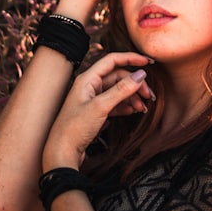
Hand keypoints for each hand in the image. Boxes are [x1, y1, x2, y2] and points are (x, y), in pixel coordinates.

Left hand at [42, 52, 154, 170]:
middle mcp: (90, 86)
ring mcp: (92, 99)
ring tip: (142, 108)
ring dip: (132, 97)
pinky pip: (114, 103)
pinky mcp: (95, 111)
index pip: (112, 60)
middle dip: (135, 84)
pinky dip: (125, 106)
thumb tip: (140, 75)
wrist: (63, 152)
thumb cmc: (74, 128)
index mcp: (87, 79)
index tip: (148, 63)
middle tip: (148, 96)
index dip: (131, 58)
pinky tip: (132, 111)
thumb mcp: (101, 106)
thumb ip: (121, 89)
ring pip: (118, 91)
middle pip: (118, 77)